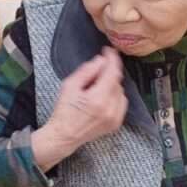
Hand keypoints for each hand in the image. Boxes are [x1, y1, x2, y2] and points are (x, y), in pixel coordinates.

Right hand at [32, 48, 127, 169]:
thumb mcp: (69, 85)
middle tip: (95, 73)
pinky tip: (103, 98)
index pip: (113, 72)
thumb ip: (87, 71)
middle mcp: (111, 109)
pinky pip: (122, 103)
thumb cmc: (64, 111)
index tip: (109, 51)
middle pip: (117, 81)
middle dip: (108, 73)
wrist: (65, 135)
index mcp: (98, 99)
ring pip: (121, 92)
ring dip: (112, 85)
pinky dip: (115, 96)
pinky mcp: (116, 123)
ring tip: (96, 88)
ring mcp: (115, 118)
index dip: (112, 59)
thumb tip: (101, 61)